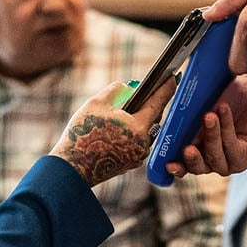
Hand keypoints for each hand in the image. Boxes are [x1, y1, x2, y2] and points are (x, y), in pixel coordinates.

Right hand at [49, 76, 177, 186]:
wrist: (72, 169)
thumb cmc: (82, 134)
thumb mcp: (96, 103)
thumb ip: (116, 91)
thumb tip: (129, 87)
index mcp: (138, 127)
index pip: (158, 102)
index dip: (166, 88)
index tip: (174, 77)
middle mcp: (144, 143)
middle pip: (153, 117)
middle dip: (151, 102)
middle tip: (154, 87)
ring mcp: (139, 155)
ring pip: (145, 130)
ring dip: (142, 117)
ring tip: (138, 103)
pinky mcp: (131, 163)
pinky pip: (138, 141)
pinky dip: (134, 130)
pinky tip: (127, 122)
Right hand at [163, 72, 246, 177]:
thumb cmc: (230, 95)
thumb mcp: (204, 108)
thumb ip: (190, 122)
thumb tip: (171, 130)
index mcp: (199, 149)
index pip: (185, 165)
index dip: (176, 167)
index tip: (167, 164)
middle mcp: (214, 157)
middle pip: (200, 168)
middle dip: (192, 159)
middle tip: (188, 147)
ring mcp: (232, 159)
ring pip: (216, 159)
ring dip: (211, 138)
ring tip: (209, 116)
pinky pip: (234, 149)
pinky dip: (226, 130)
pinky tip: (223, 111)